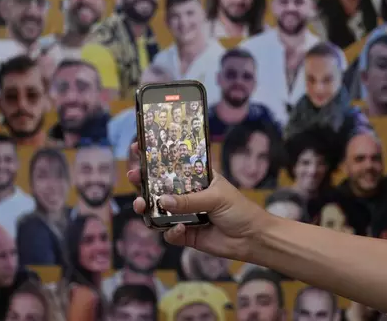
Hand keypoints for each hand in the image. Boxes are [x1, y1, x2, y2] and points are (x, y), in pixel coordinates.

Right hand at [126, 143, 270, 261]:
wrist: (252, 238)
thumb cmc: (239, 209)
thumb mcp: (216, 197)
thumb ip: (189, 200)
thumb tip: (162, 200)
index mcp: (195, 178)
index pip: (172, 164)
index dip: (154, 155)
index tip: (137, 147)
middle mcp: (186, 195)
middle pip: (157, 186)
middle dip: (142, 181)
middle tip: (133, 176)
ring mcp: (183, 215)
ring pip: (156, 210)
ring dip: (146, 207)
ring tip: (141, 205)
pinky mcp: (184, 234)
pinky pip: (168, 233)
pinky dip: (169, 232)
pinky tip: (178, 230)